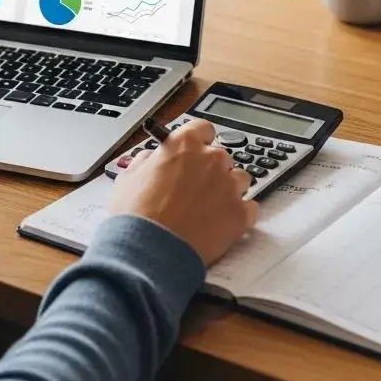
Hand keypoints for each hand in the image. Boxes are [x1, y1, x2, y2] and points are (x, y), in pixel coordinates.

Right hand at [108, 119, 258, 266]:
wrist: (149, 251)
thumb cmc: (136, 215)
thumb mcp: (129, 176)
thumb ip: (148, 160)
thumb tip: (154, 159)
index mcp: (185, 144)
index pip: (203, 129)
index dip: (199, 141)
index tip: (196, 151)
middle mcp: (211, 159)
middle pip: (221, 157)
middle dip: (211, 171)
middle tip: (195, 190)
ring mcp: (229, 186)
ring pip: (239, 180)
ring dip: (228, 190)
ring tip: (209, 209)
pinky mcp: (240, 214)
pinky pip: (250, 208)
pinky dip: (240, 214)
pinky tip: (222, 223)